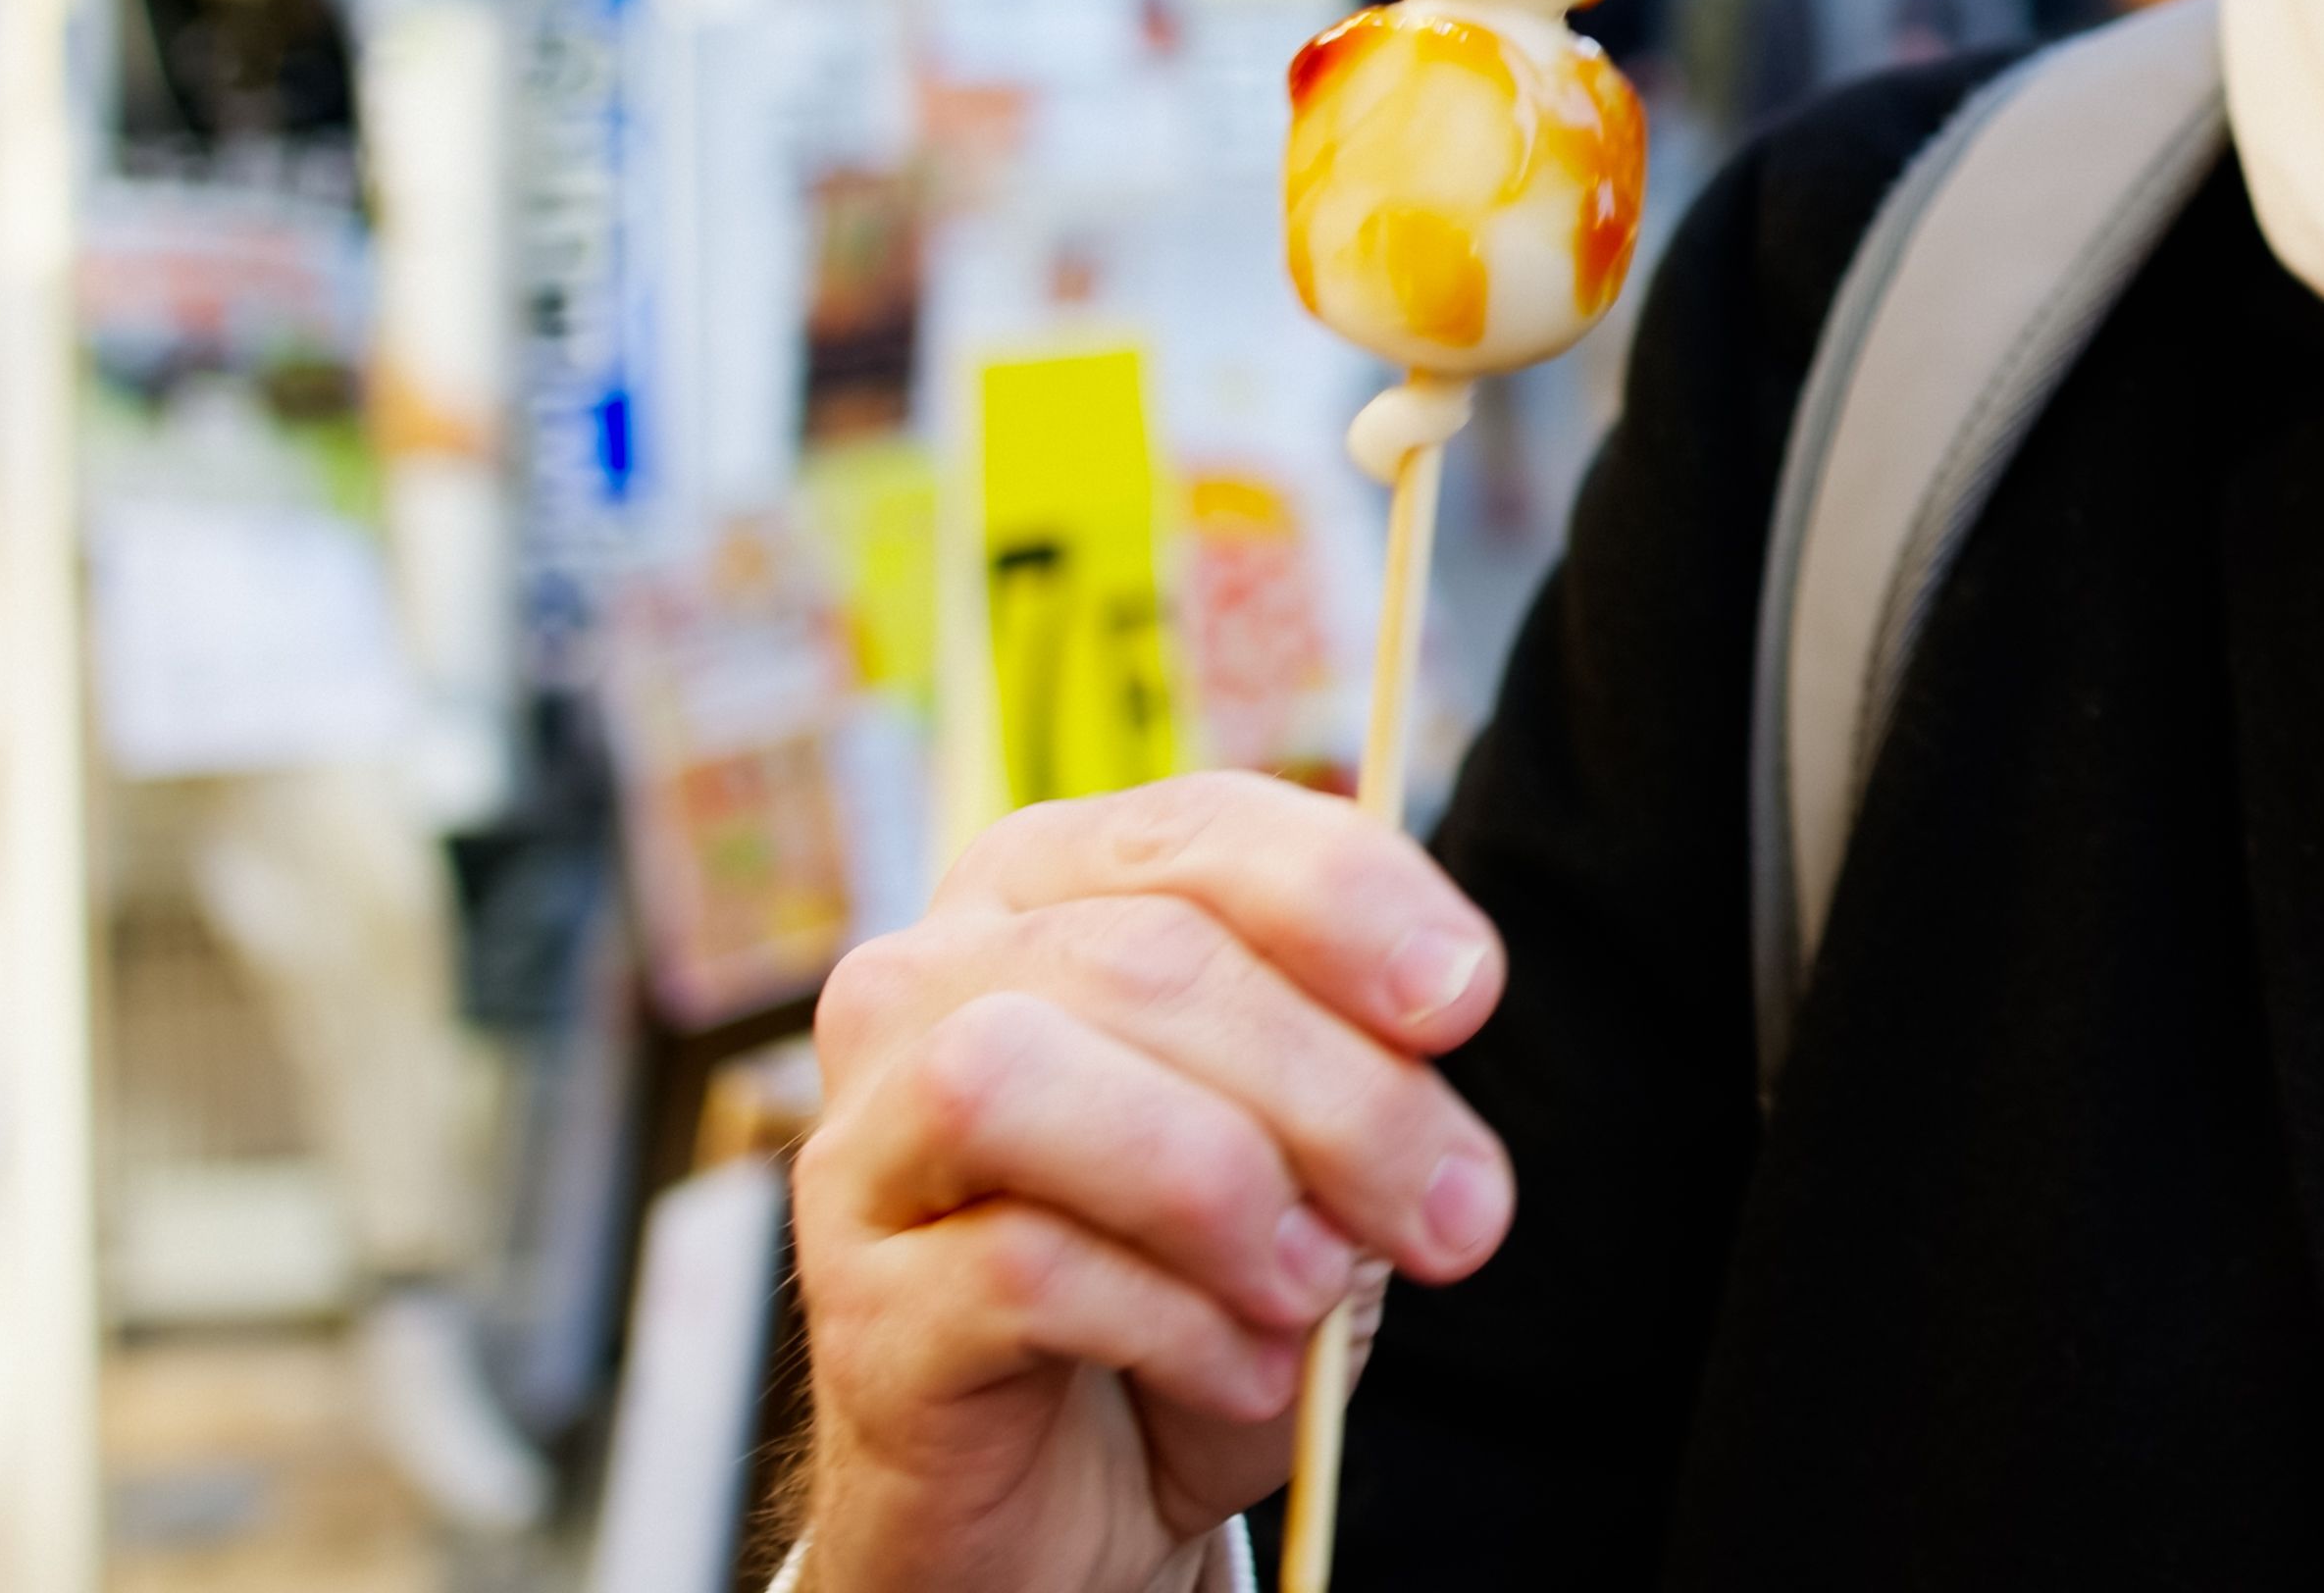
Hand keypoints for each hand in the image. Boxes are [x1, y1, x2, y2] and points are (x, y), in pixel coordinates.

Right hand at [791, 772, 1516, 1592]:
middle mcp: (927, 984)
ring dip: (1219, 1186)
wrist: (1078, 1494)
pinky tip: (1244, 1371)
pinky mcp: (859, 1308)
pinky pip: (1015, 1267)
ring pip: (1014, 1074)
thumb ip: (1358, 1054)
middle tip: (1453, 1219)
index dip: (1347, 900)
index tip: (1464, 1001)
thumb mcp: (1311, 1151)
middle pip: (1145, 961)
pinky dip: (1176, 1323)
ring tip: (1312, 1287)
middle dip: (1340, 1094)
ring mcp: (865, 1145)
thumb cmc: (1198, 1283)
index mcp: (1048, 894)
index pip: (1201, 829)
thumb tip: (1435, 999)